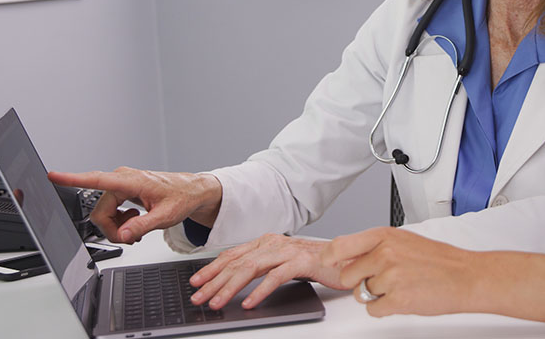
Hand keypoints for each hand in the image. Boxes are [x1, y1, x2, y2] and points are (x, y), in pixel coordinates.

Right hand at [48, 167, 221, 243]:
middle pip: (99, 212)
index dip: (72, 179)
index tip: (53, 176)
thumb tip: (124, 235)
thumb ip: (143, 226)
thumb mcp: (165, 216)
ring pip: (103, 214)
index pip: (96, 179)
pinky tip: (135, 222)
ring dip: (117, 227)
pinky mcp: (122, 191)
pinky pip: (110, 212)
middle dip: (112, 229)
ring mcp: (121, 185)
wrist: (191, 191)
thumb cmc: (182, 197)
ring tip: (138, 229)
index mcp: (131, 180)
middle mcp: (122, 179)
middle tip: (133, 237)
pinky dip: (120, 222)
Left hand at [188, 234, 343, 309]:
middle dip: (214, 281)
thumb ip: (263, 268)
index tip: (195, 282)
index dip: (212, 269)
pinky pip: (276, 277)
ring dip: (230, 288)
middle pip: (237, 262)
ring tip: (217, 303)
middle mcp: (275, 243)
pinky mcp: (303, 261)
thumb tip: (236, 283)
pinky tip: (249, 303)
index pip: (233, 255)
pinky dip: (260, 291)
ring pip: (251, 268)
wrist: (348, 259)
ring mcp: (288, 251)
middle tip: (198, 297)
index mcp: (268, 241)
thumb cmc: (317, 264)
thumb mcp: (284, 264)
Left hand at [321, 227, 475, 316]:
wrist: (466, 276)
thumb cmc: (439, 260)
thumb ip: (375, 246)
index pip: (340, 245)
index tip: (326, 262)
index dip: (329, 257)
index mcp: (385, 236)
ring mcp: (390, 276)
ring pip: (362, 294)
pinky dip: (385, 309)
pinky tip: (404, 298)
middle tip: (383, 280)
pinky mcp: (397, 299)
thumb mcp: (404, 241)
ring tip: (402, 286)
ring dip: (377, 295)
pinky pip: (373, 310)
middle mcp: (384, 253)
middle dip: (359, 282)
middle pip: (347, 275)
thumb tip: (348, 257)